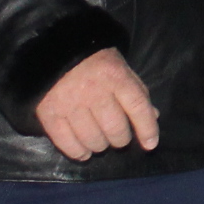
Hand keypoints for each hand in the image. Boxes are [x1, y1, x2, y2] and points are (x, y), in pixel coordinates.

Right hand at [34, 47, 156, 159]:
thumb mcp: (121, 67)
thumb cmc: (93, 60)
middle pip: (115, 129)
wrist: (54, 51)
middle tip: (118, 137)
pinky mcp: (49, 113)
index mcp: (115, 76)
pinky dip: (78, 152)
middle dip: (121, 139)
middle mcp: (94, 91)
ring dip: (101, 146)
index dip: (147, 129)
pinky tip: (84, 151)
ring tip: (100, 142)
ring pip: (93, 139)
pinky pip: (67, 143)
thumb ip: (137, 92)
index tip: (150, 144)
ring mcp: (70, 103)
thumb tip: (153, 116)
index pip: (138, 107)